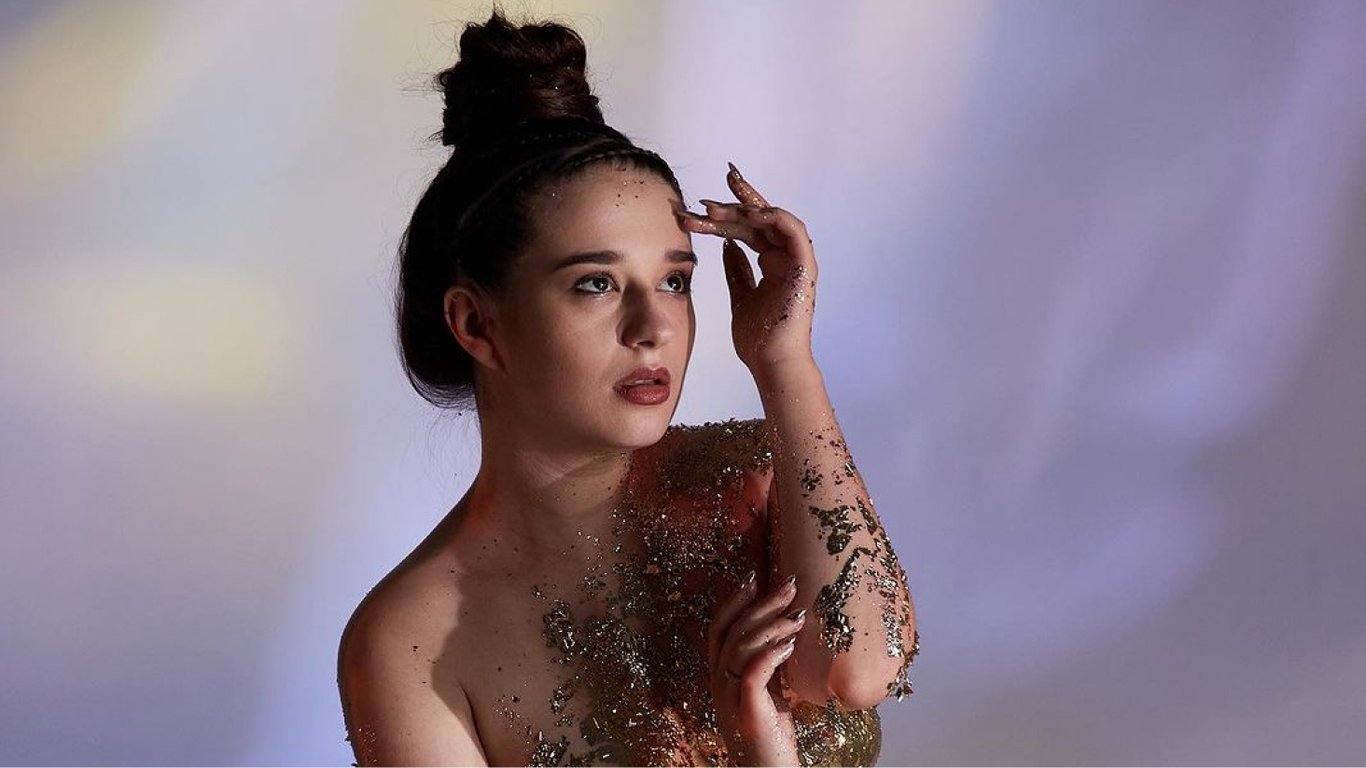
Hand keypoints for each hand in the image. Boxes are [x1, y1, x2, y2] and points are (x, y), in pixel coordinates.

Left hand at [675, 163, 817, 373]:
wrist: (771, 362)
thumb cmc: (758, 338)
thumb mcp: (740, 295)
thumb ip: (737, 269)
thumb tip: (726, 244)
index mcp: (772, 264)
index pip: (750, 230)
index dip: (727, 215)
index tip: (700, 207)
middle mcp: (785, 258)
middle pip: (758, 221)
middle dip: (731, 204)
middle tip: (703, 199)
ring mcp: (796, 261)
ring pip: (772, 220)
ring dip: (744, 209)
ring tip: (713, 209)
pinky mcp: (804, 266)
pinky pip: (794, 231)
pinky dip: (774, 217)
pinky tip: (749, 214)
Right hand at [707, 570, 806, 765]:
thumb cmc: (771, 736)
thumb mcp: (768, 692)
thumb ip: (768, 666)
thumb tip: (786, 635)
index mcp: (721, 675)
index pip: (719, 628)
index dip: (733, 600)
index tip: (753, 576)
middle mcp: (719, 683)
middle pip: (731, 631)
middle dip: (760, 603)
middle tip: (788, 585)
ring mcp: (730, 698)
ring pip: (740, 647)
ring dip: (771, 626)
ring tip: (798, 616)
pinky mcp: (747, 712)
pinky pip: (752, 674)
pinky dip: (770, 654)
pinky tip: (790, 645)